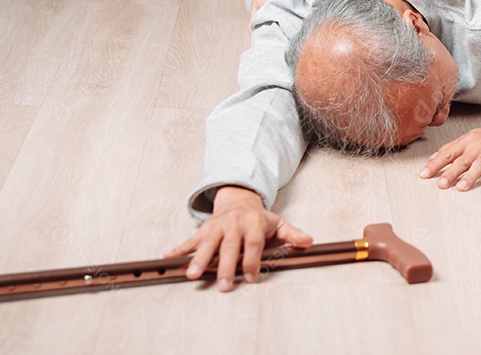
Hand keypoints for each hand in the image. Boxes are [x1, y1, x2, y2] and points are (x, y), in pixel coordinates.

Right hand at [164, 186, 312, 291]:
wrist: (239, 199)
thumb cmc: (258, 218)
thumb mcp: (278, 223)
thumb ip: (292, 234)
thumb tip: (309, 241)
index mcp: (253, 224)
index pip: (254, 244)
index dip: (252, 261)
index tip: (251, 277)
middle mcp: (234, 225)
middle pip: (230, 247)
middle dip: (225, 266)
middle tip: (222, 285)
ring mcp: (217, 227)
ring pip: (207, 244)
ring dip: (199, 259)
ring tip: (191, 274)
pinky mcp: (204, 229)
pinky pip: (190, 240)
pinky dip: (180, 249)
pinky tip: (169, 257)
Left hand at [418, 115, 480, 190]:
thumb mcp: (472, 138)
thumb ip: (453, 148)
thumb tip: (433, 158)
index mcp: (468, 142)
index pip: (448, 153)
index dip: (435, 164)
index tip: (423, 174)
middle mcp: (479, 147)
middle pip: (462, 161)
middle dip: (450, 173)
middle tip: (440, 184)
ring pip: (480, 165)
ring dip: (471, 177)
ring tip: (462, 188)